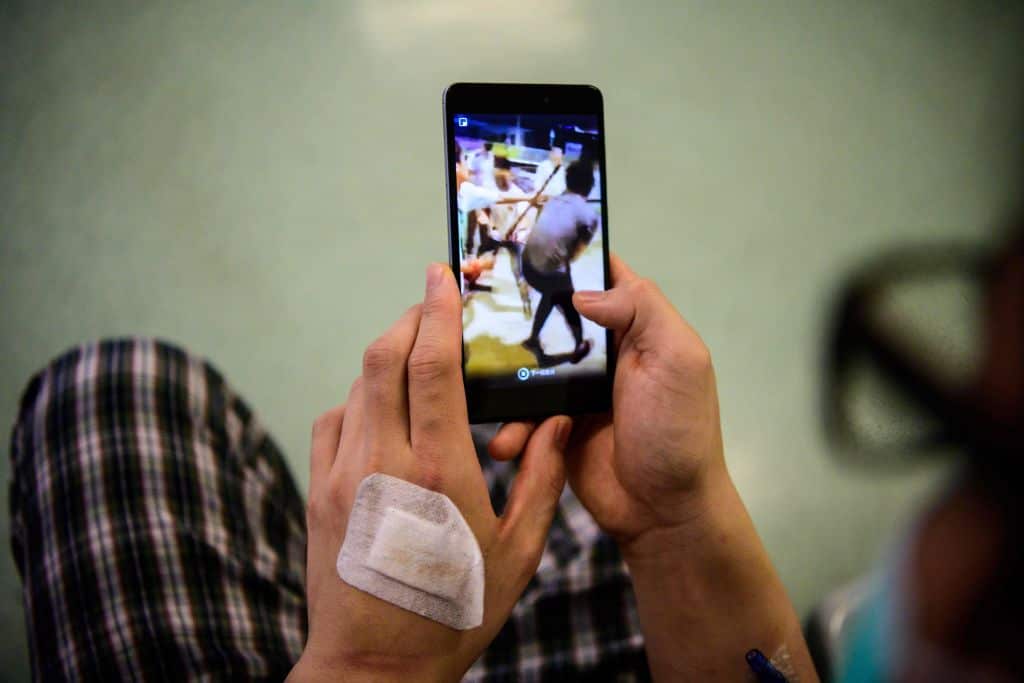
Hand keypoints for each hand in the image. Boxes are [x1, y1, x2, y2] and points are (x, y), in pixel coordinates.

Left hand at [291, 264, 572, 681]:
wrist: (374, 666)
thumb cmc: (454, 609)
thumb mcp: (517, 552)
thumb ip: (539, 478)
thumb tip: (554, 420)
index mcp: (438, 470)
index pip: (430, 366)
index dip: (437, 311)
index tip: (442, 276)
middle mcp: (382, 460)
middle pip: (383, 356)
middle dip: (408, 318)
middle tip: (433, 304)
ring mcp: (341, 473)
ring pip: (358, 384)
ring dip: (387, 358)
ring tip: (417, 357)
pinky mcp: (318, 489)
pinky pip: (334, 419)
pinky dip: (361, 399)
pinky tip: (384, 412)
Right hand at [490, 255, 818, 680]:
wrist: (664, 512)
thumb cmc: (677, 431)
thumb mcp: (677, 360)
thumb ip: (641, 311)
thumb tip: (582, 292)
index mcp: (635, 325)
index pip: (599, 275)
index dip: (566, 256)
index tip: (518, 242)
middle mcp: (601, 349)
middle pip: (550, 315)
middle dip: (514, 312)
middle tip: (467, 308)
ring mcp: (573, 388)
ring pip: (526, 364)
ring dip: (503, 377)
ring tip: (475, 385)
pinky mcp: (552, 425)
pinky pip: (520, 413)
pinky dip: (509, 425)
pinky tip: (503, 442)